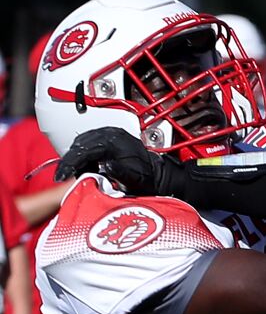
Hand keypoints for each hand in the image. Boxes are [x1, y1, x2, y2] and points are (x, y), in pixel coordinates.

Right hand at [54, 127, 185, 195]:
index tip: (61, 176)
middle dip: (71, 163)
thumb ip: (121, 173)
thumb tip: (106, 166)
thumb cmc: (147, 178)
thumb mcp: (135, 179)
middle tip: (65, 179)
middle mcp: (111, 134)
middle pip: (79, 146)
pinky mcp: (106, 138)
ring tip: (81, 175)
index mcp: (116, 141)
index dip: (70, 163)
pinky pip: (87, 145)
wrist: (157, 174)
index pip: (84, 150)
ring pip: (81, 145)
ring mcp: (108, 134)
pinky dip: (83, 158)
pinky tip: (88, 169)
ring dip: (77, 160)